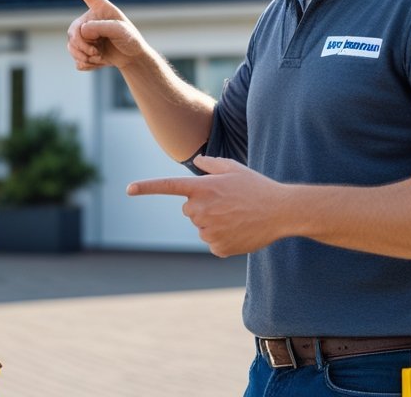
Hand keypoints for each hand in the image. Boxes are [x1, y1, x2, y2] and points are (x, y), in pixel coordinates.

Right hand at [57, 0, 146, 70]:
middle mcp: (89, 20)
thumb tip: (83, 29)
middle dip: (81, 45)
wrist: (132, 58)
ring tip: (99, 57)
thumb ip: (102, 27)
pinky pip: (76, 59)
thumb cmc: (130, 40)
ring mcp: (84, 36)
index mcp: (99, 8)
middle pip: (73, 31)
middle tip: (96, 52)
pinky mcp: (83, 51)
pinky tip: (98, 63)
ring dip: (83, 56)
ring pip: (71, 46)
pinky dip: (86, 64)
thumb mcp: (121, 31)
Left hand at [127, 155, 287, 256]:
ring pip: (200, 226)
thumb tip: (196, 163)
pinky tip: (239, 229)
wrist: (281, 212)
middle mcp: (201, 209)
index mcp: (202, 188)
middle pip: (188, 209)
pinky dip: (222, 237)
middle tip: (227, 202)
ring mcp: (208, 230)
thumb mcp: (234, 168)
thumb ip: (211, 165)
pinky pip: (211, 241)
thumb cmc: (257, 187)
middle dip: (202, 205)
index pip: (168, 186)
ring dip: (213, 222)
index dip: (147, 187)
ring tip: (237, 215)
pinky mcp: (217, 247)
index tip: (129, 189)